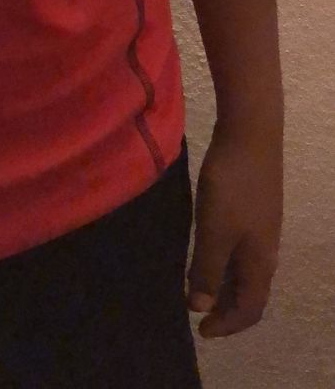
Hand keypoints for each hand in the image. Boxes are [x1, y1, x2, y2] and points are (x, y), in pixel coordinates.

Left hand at [186, 119, 282, 337]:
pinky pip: (241, 248)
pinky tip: (205, 248)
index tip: (201, 330)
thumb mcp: (213, 231)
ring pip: (244, 269)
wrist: (251, 133)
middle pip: (250, 291)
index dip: (227, 324)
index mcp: (261, 262)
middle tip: (197, 310)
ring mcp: (262, 227)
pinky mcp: (255, 208)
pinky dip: (224, 259)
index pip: (250, 309)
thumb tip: (200, 306)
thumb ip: (206, 269)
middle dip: (225, 306)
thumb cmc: (232, 186)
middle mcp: (266, 249)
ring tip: (196, 284)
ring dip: (222, 282)